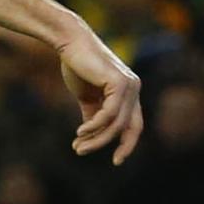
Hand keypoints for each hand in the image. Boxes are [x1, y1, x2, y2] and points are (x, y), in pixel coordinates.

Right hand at [58, 24, 142, 164]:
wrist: (69, 43)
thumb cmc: (77, 66)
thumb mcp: (87, 96)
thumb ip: (93, 114)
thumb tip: (90, 136)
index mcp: (130, 93)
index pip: (134, 125)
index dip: (127, 144)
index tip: (116, 161)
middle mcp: (134, 89)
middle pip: (129, 128)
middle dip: (111, 145)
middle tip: (84, 153)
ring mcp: (130, 86)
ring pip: (116, 124)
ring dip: (96, 138)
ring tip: (78, 145)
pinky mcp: (119, 83)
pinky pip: (109, 114)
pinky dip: (94, 126)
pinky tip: (80, 131)